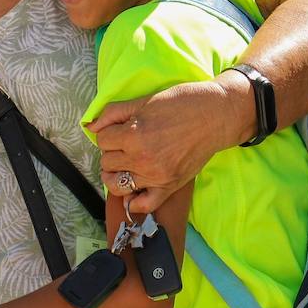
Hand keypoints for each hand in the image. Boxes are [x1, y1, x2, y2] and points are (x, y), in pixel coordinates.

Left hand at [87, 79, 251, 212]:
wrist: (216, 115)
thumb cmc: (182, 103)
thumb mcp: (144, 101)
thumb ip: (114, 113)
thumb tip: (90, 126)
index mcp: (133, 135)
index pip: (102, 141)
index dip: (109, 133)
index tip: (119, 130)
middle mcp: (142, 159)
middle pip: (107, 162)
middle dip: (112, 152)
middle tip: (125, 144)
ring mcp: (155, 176)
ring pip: (117, 185)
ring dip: (117, 175)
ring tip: (125, 165)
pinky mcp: (169, 186)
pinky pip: (143, 205)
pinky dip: (134, 201)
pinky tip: (134, 190)